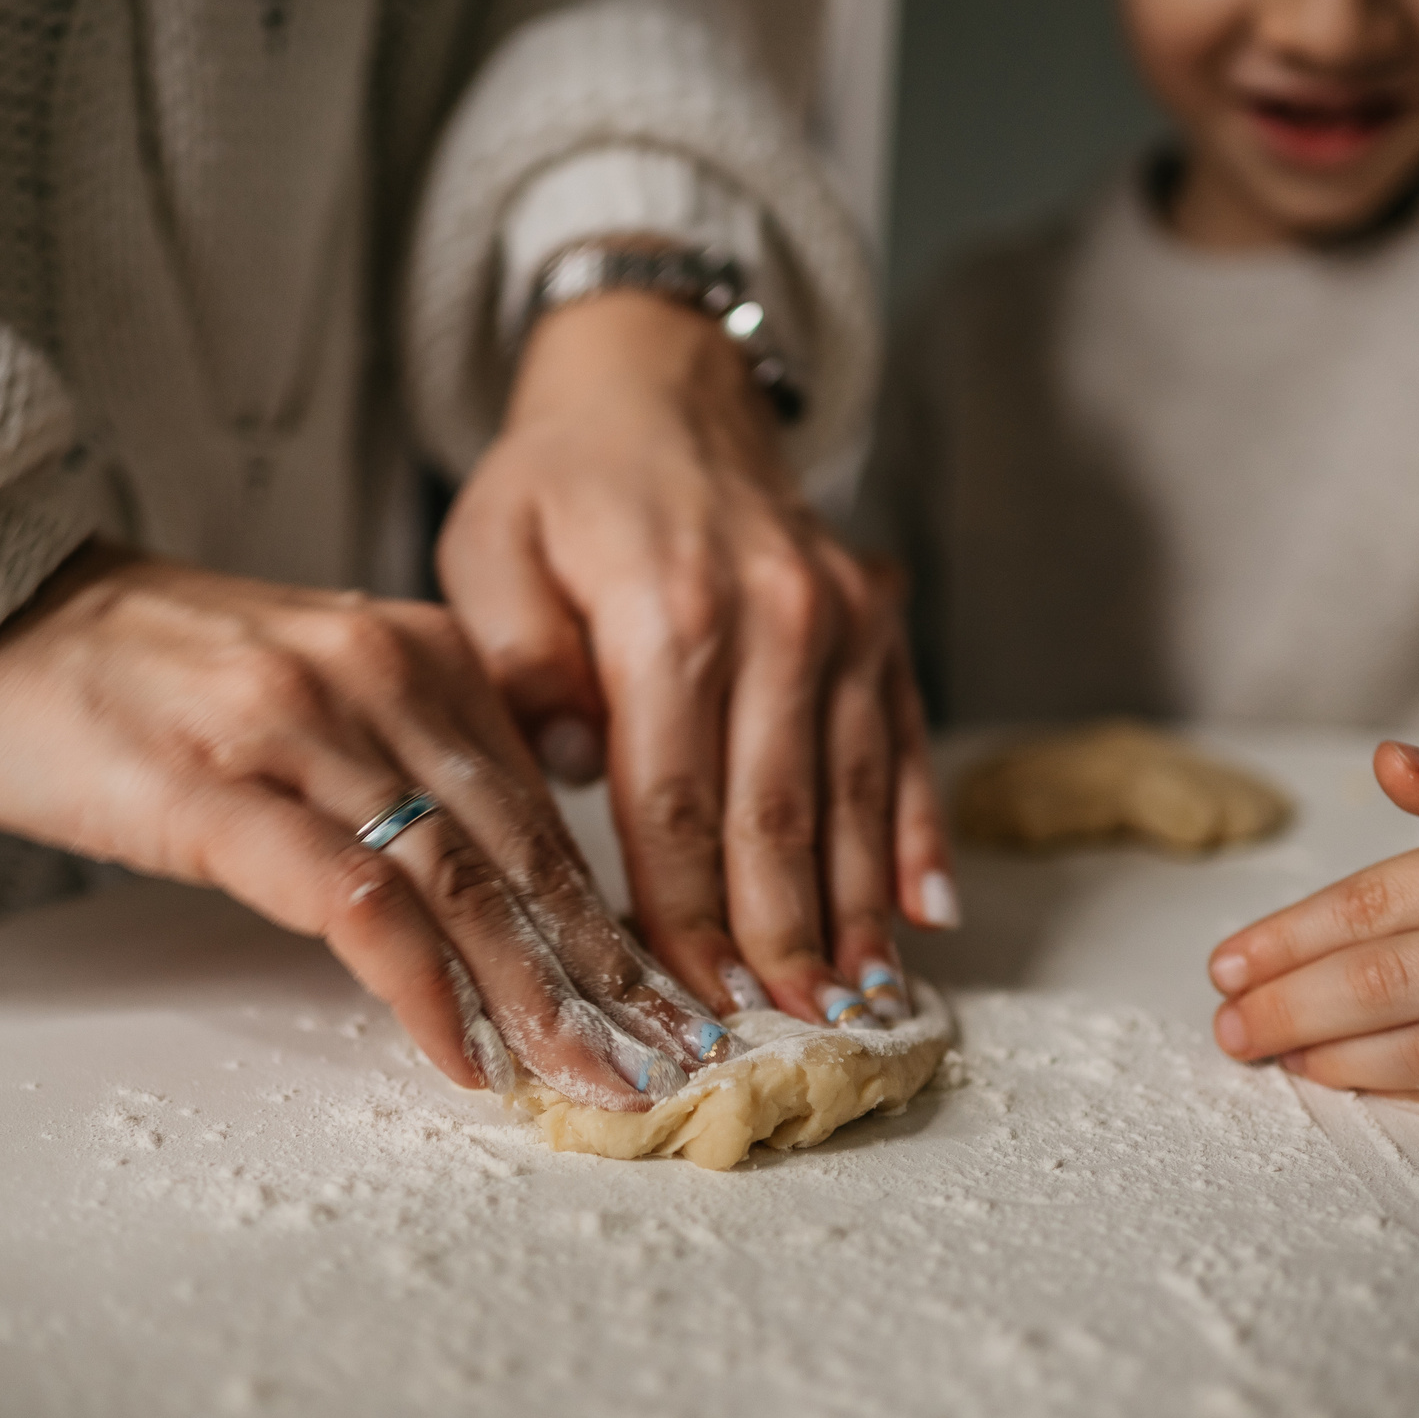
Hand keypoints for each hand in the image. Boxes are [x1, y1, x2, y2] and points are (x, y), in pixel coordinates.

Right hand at [0, 547, 737, 1110]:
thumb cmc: (141, 669)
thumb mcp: (307, 682)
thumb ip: (406, 755)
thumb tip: (493, 877)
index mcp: (417, 650)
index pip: (545, 805)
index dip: (613, 915)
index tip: (666, 1001)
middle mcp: (377, 677)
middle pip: (524, 849)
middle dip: (607, 974)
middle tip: (672, 1065)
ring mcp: (297, 730)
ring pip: (458, 880)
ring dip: (535, 999)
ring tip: (590, 1082)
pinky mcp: (212, 791)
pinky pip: (349, 901)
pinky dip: (416, 986)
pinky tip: (455, 1053)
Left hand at [438, 288, 954, 1030]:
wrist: (661, 381)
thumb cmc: (561, 481)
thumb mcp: (489, 546)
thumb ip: (515, 662)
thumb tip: (566, 769)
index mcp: (669, 611)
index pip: (676, 800)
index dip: (685, 913)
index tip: (688, 1001)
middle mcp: (776, 617)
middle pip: (777, 813)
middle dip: (780, 937)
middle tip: (784, 1036)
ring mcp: (842, 620)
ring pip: (853, 792)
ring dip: (858, 907)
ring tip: (858, 1005)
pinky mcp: (880, 623)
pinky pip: (906, 743)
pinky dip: (917, 833)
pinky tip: (929, 914)